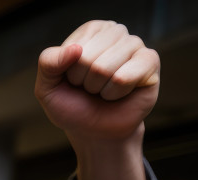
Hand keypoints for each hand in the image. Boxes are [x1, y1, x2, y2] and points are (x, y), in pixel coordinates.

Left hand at [36, 20, 159, 142]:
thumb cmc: (73, 105)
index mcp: (90, 31)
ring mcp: (135, 44)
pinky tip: (120, 93)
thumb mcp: (47, 88)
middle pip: (88, 58)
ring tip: (104, 90)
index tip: (75, 80)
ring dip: (99, 89)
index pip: (72, 48)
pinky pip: (124, 78)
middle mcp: (115, 32)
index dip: (70, 73)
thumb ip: (48, 63)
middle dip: (84, 81)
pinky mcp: (150, 61)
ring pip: (104, 68)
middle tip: (91, 88)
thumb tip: (75, 49)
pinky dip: (115, 93)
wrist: (95, 130)